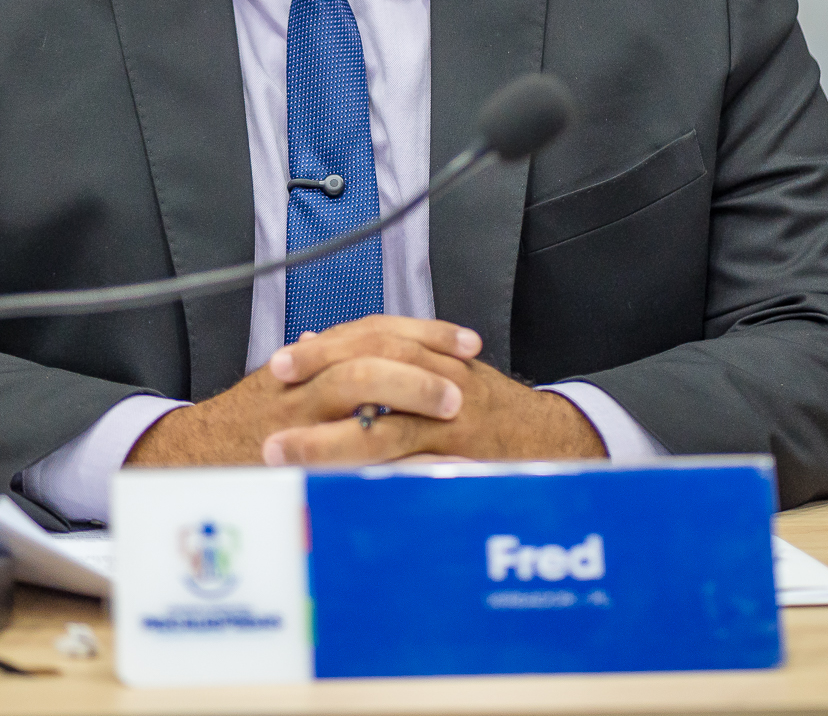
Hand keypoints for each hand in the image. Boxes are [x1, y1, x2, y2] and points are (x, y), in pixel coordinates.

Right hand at [125, 316, 479, 466]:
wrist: (185, 461)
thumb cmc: (237, 427)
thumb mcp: (274, 388)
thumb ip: (309, 365)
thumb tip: (326, 339)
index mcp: (308, 363)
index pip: (372, 332)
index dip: (423, 332)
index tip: (466, 342)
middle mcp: (301, 382)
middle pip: (367, 350)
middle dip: (420, 362)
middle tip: (462, 380)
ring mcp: (295, 417)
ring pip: (354, 386)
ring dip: (408, 392)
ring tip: (450, 409)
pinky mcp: (291, 456)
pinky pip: (347, 450)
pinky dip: (392, 456)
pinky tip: (428, 465)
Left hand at [261, 325, 605, 465]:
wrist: (552, 438)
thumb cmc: (484, 407)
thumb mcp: (436, 369)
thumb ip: (378, 357)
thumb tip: (312, 341)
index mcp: (431, 356)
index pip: (373, 338)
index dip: (325, 349)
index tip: (280, 363)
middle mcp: (443, 383)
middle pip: (375, 373)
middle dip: (319, 390)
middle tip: (275, 410)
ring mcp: (453, 428)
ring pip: (386, 430)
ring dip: (329, 443)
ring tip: (286, 456)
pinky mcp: (462, 467)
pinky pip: (414, 474)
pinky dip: (375, 481)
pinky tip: (339, 488)